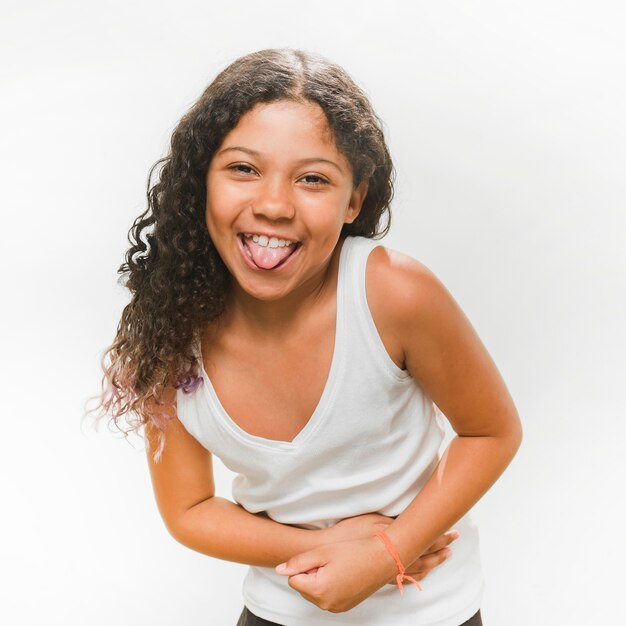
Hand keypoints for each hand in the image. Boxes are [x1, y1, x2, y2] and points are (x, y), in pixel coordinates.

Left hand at [275, 536, 398, 612]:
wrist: (383, 558)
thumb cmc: (354, 551)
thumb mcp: (323, 552)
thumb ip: (298, 562)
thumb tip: (279, 570)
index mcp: (319, 591)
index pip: (293, 579)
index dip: (303, 565)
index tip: (320, 557)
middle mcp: (326, 605)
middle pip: (303, 587)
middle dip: (310, 574)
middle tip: (330, 561)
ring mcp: (337, 608)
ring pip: (314, 593)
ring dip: (320, 580)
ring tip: (337, 566)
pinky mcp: (345, 607)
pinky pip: (327, 597)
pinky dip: (330, 586)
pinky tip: (344, 573)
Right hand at [326, 513, 459, 584]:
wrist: (326, 555)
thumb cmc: (346, 537)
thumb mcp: (370, 522)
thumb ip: (390, 522)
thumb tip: (410, 518)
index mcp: (394, 547)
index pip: (424, 543)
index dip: (439, 537)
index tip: (453, 531)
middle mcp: (394, 562)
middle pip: (424, 557)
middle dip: (440, 549)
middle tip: (454, 541)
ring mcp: (387, 571)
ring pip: (416, 569)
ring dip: (432, 562)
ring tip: (444, 555)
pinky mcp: (378, 577)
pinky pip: (404, 577)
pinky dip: (417, 574)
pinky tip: (420, 573)